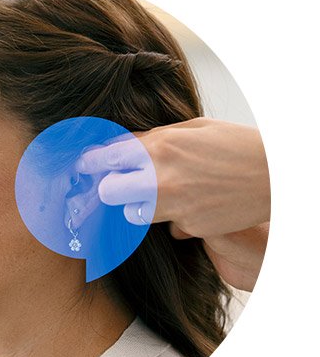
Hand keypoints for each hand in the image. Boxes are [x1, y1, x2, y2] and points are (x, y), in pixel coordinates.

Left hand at [74, 117, 270, 291]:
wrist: (273, 174)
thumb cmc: (233, 144)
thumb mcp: (191, 128)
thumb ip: (153, 139)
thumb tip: (123, 145)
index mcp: (159, 147)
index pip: (105, 157)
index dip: (89, 163)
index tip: (83, 166)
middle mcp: (161, 179)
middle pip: (107, 193)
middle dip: (109, 189)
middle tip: (119, 184)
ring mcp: (175, 207)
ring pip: (132, 215)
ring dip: (139, 206)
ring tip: (161, 194)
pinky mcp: (190, 227)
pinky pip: (168, 227)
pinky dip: (173, 218)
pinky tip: (192, 204)